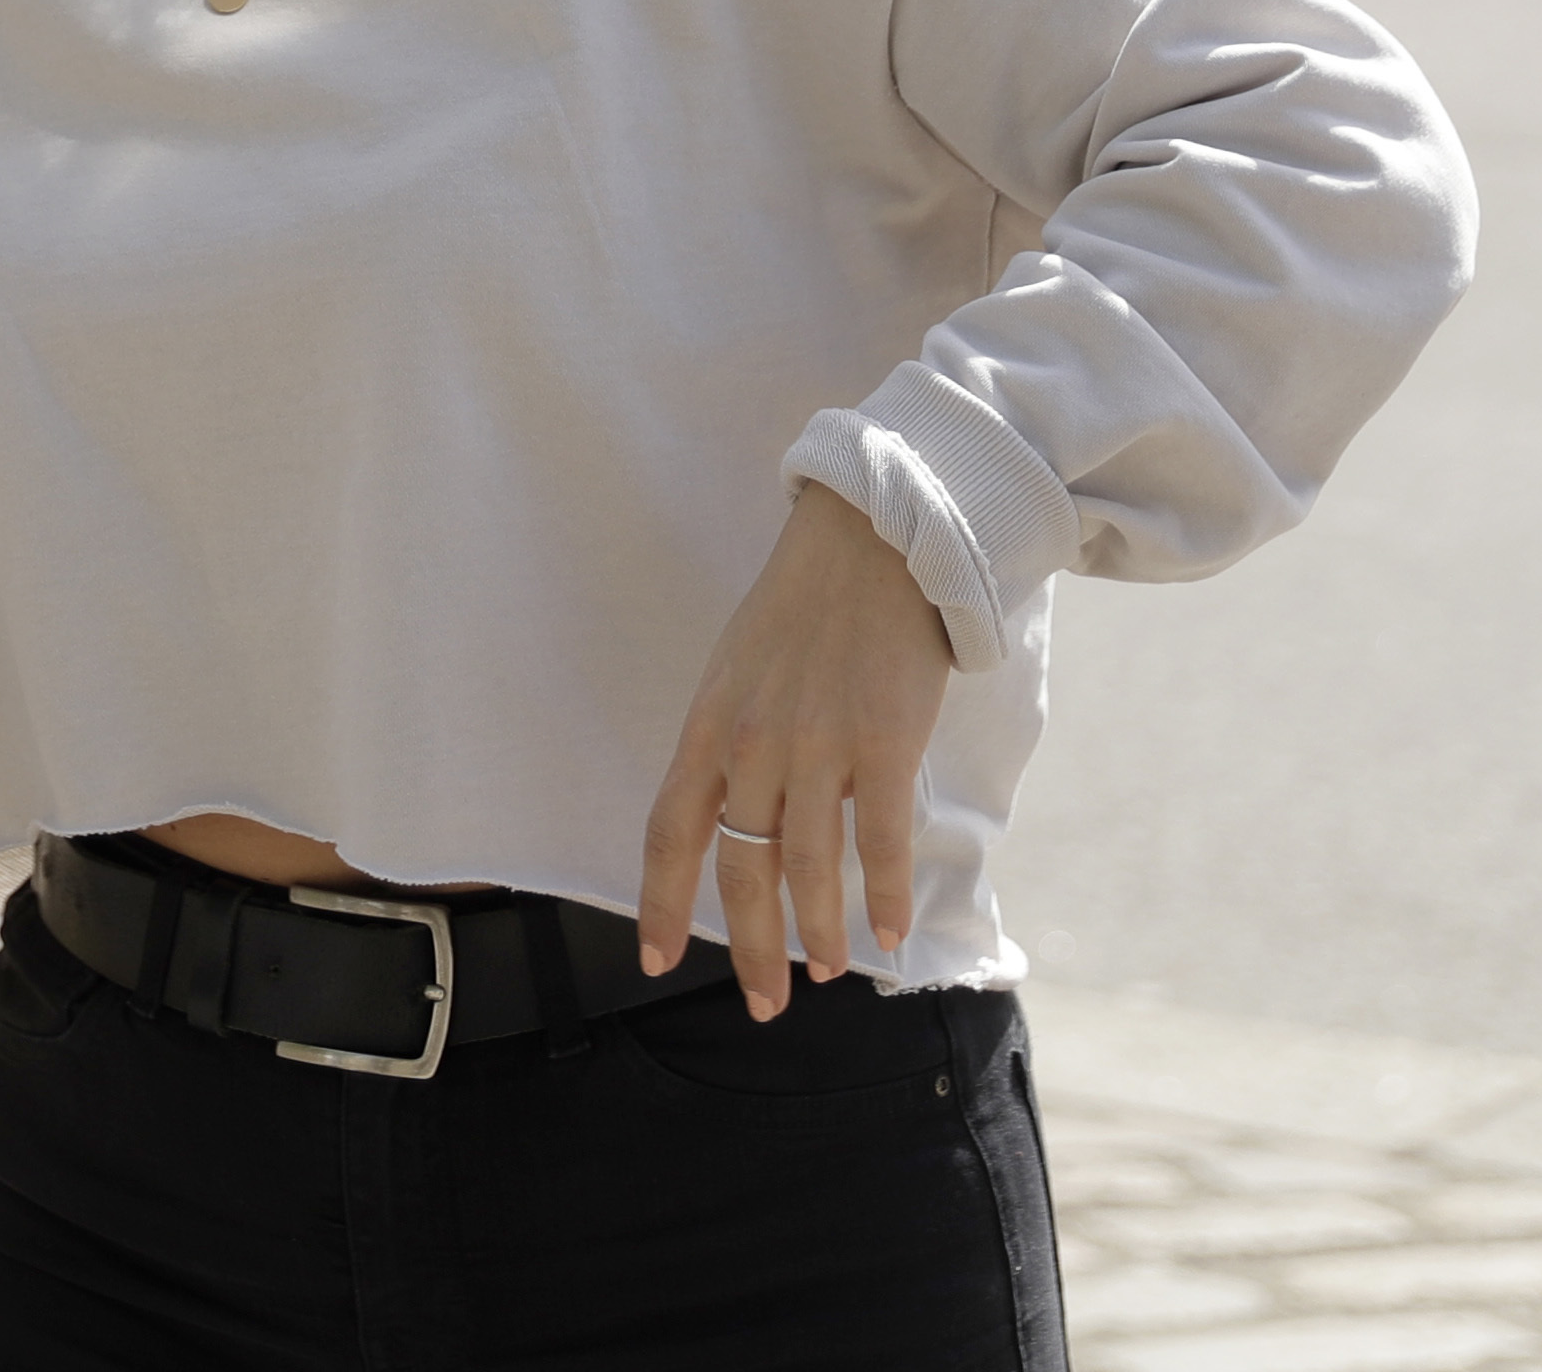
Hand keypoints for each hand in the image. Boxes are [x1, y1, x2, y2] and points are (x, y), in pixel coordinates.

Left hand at [637, 481, 953, 1018]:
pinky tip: (890, 932)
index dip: (658, 903)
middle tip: (765, 1002)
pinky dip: (883, 895)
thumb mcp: (738, 669)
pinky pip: (878, 840)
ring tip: (829, 970)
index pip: (669, 832)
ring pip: (807, 868)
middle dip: (750, 947)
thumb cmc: (805, 604)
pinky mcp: (885, 741)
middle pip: (741, 870)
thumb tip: (737, 812)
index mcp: (708, 725)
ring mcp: (818, 744)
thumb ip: (731, 741)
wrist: (872, 539)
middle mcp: (753, 743)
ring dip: (819, 932)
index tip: (652, 959)